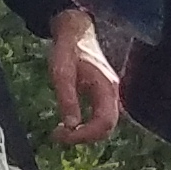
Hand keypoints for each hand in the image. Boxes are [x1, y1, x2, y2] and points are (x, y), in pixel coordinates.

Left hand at [47, 9, 123, 144]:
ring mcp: (109, 94)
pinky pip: (99, 117)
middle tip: (58, 137)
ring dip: (84, 134)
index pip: (104, 123)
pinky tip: (68, 125)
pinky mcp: (102, 95)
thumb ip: (67, 99)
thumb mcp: (61, 73)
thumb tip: (70, 126)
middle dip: (83, 137)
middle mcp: (112, 93)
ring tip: (60, 132)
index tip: (63, 136)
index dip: (85, 135)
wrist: (76, 31)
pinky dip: (85, 126)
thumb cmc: (68, 49)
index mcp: (106, 88)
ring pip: (104, 125)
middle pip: (106, 128)